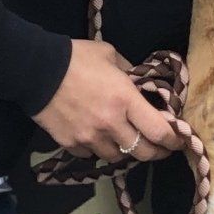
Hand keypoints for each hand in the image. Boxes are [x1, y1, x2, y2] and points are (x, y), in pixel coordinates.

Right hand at [34, 40, 180, 162]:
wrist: (36, 70)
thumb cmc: (76, 58)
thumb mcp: (110, 55)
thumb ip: (129, 73)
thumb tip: (139, 85)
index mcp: (126, 100)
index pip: (159, 131)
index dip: (173, 140)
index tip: (177, 140)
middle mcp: (111, 124)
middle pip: (143, 153)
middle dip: (155, 152)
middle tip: (159, 148)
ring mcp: (90, 138)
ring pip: (117, 157)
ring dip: (125, 151)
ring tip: (126, 142)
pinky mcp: (71, 144)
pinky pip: (91, 155)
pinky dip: (97, 149)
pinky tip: (97, 139)